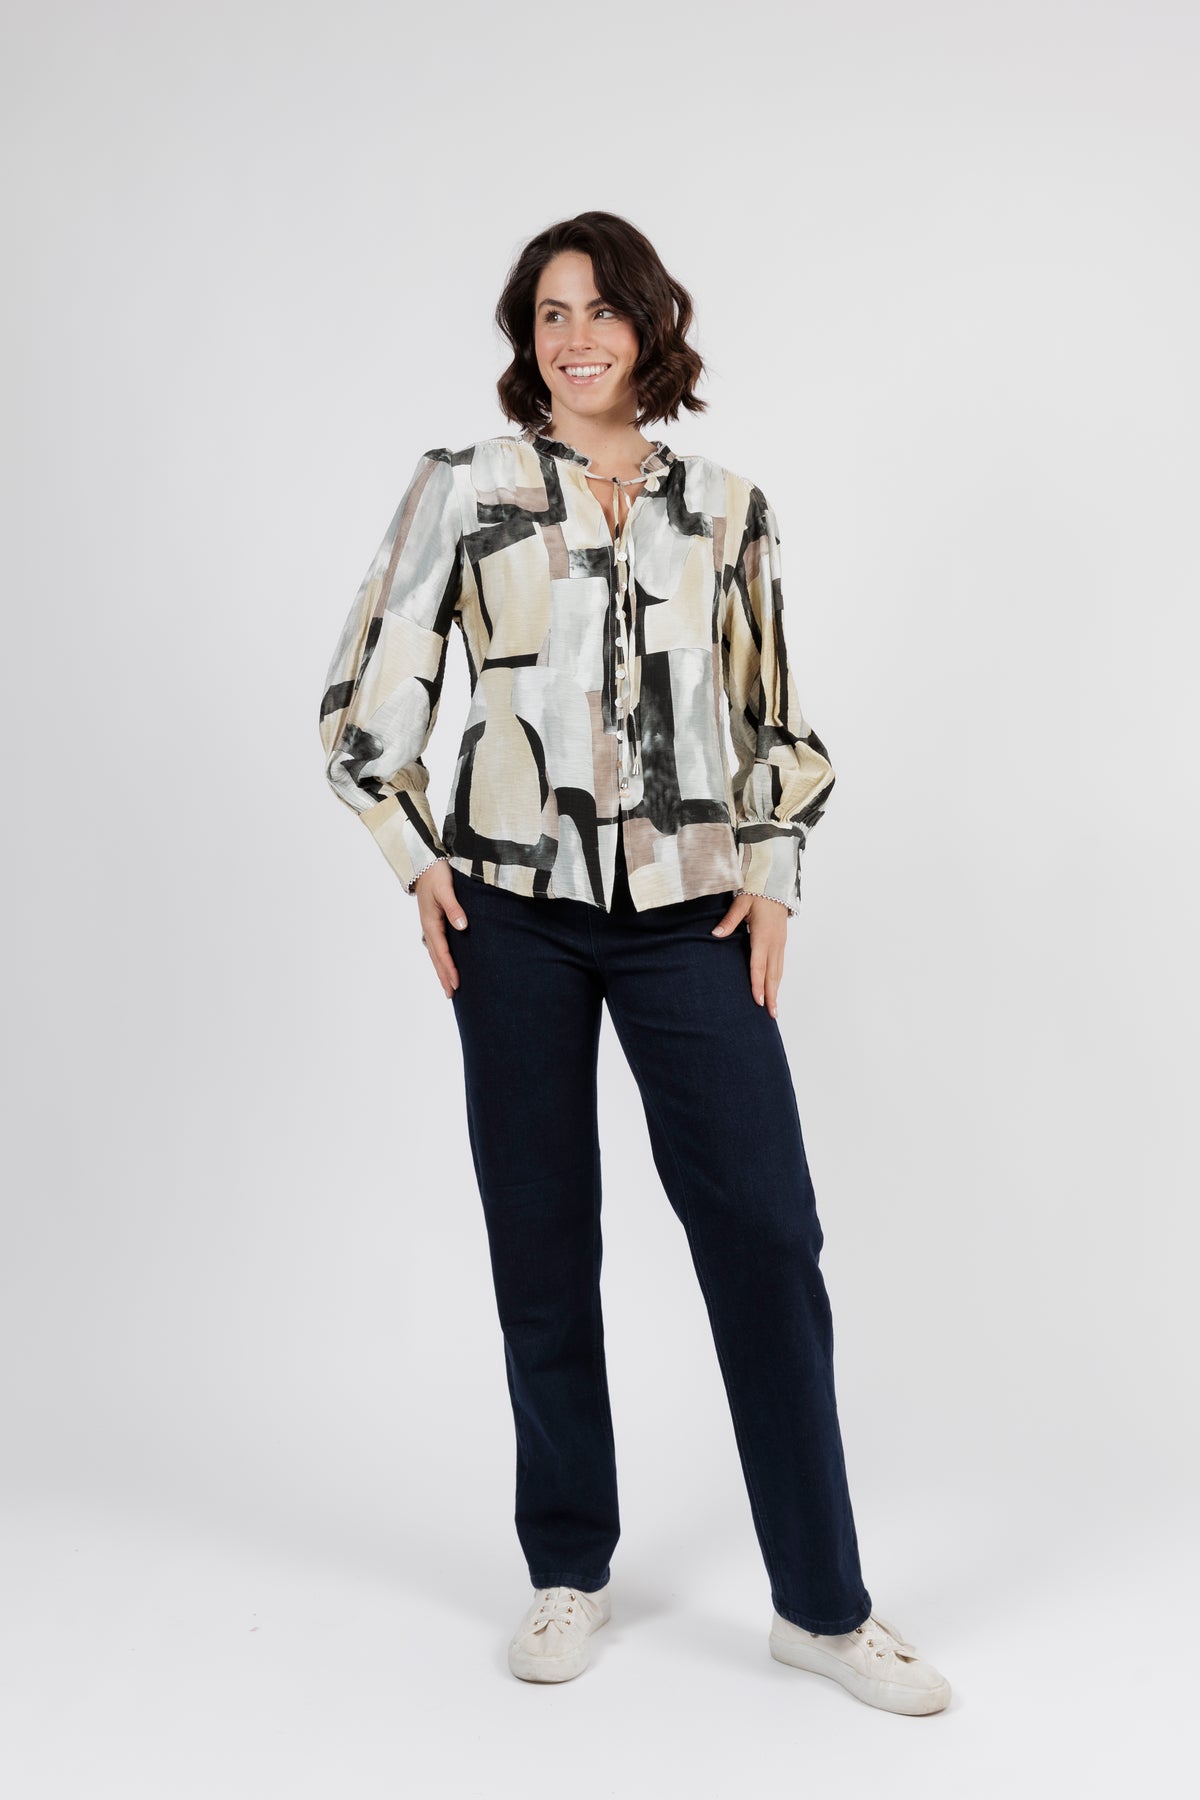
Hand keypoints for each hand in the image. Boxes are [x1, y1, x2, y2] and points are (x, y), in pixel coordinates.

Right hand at [415, 861, 467, 996]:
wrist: (425, 862)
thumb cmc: (436, 874)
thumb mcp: (445, 889)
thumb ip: (454, 908)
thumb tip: (462, 926)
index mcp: (431, 922)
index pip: (442, 952)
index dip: (449, 969)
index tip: (456, 983)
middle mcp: (429, 927)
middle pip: (437, 958)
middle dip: (444, 976)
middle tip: (452, 995)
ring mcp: (430, 926)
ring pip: (436, 953)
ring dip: (442, 970)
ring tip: (449, 986)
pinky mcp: (434, 922)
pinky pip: (438, 945)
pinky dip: (441, 958)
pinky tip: (446, 963)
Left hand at [712, 894, 788, 1016]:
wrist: (776, 883)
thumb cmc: (757, 892)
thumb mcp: (741, 903)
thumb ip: (729, 920)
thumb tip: (715, 934)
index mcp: (763, 935)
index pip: (759, 965)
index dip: (757, 984)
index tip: (756, 1001)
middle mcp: (774, 943)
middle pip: (772, 974)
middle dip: (771, 995)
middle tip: (771, 1015)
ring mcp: (780, 943)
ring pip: (778, 971)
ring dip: (775, 990)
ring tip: (773, 1008)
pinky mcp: (781, 942)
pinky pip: (780, 965)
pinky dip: (777, 979)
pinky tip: (774, 988)